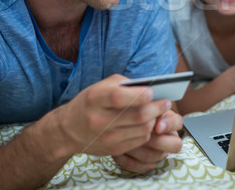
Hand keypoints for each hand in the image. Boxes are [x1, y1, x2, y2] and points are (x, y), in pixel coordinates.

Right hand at [53, 74, 171, 158]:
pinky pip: (139, 140)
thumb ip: (124, 84)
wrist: (68, 131)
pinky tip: (148, 123)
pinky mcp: (113, 149)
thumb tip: (149, 87)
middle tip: (166, 103)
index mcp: (95, 99)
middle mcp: (99, 119)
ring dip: (155, 120)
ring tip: (159, 112)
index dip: (139, 94)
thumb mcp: (100, 87)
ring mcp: (107, 137)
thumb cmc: (89, 102)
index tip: (152, 91)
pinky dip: (148, 131)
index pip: (119, 97)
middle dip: (156, 108)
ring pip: (142, 130)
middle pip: (137, 116)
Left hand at [112, 110, 182, 173]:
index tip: (157, 126)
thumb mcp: (141, 103)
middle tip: (143, 136)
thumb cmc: (131, 110)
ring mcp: (158, 153)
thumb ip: (148, 104)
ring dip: (139, 149)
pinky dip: (128, 160)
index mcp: (169, 121)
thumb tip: (150, 103)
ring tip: (126, 141)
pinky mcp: (146, 164)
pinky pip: (141, 167)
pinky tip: (119, 151)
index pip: (178, 122)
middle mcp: (168, 138)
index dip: (169, 125)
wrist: (117, 125)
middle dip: (157, 141)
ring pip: (154, 156)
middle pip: (175, 145)